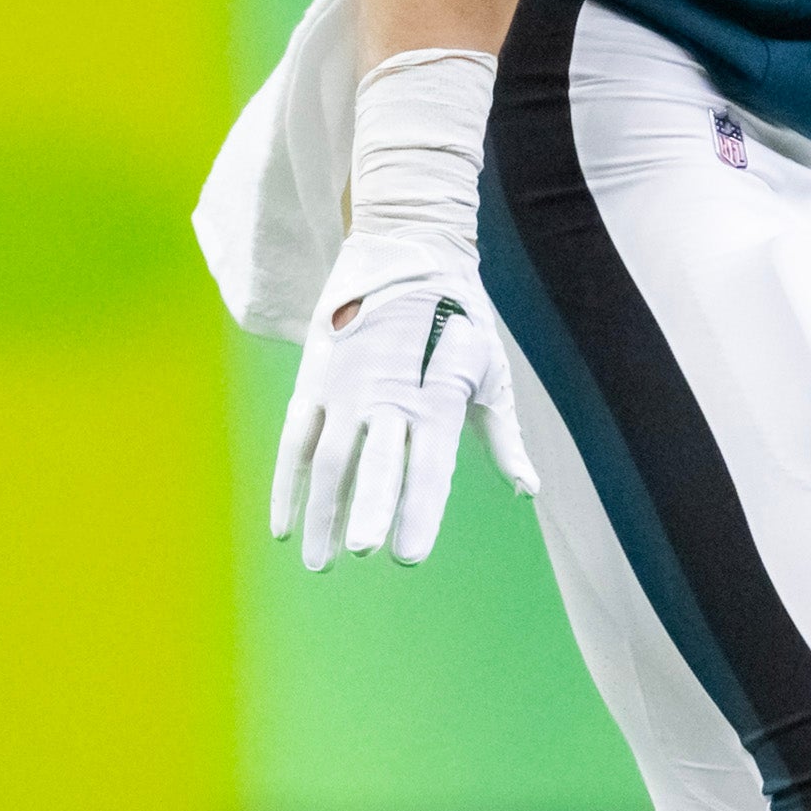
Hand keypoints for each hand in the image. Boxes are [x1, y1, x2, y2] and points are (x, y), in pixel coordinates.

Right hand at [270, 230, 537, 570]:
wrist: (406, 248)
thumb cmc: (459, 319)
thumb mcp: (490, 373)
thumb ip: (503, 437)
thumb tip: (527, 490)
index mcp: (437, 401)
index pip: (427, 469)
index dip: (418, 514)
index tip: (407, 556)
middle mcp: (388, 397)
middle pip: (375, 464)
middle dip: (367, 509)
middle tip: (360, 551)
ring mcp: (345, 388)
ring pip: (328, 460)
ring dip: (320, 511)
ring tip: (319, 561)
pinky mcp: (315, 378)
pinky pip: (294, 440)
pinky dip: (285, 484)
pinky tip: (283, 525)